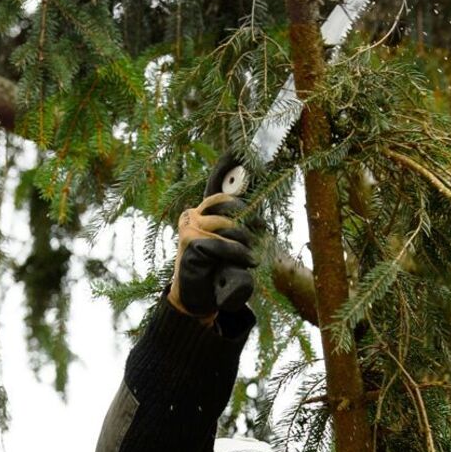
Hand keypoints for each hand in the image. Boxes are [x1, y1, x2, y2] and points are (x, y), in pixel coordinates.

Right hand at [168, 157, 260, 319]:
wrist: (195, 301)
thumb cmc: (214, 273)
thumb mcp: (227, 246)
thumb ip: (234, 228)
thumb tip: (255, 211)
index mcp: (199, 212)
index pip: (214, 184)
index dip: (225, 166)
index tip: (238, 150)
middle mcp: (190, 215)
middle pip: (226, 202)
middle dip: (247, 215)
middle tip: (261, 228)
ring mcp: (188, 228)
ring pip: (228, 225)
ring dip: (244, 242)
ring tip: (250, 256)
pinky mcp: (190, 244)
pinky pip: (223, 244)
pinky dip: (237, 254)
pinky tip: (245, 262)